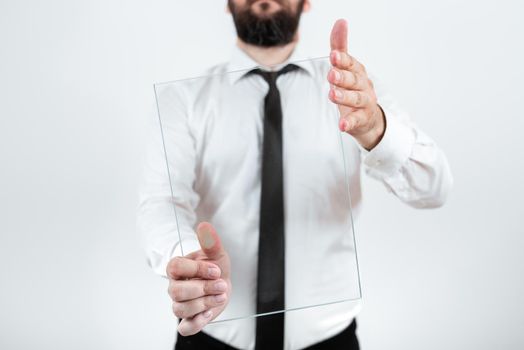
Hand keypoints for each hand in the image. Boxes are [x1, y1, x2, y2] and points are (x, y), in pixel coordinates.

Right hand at [166, 222, 230, 335]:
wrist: (222, 282)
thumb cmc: (215, 266)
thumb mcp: (216, 253)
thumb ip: (210, 241)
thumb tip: (204, 225)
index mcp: (177, 268)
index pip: (176, 267)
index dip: (197, 269)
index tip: (216, 269)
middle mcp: (175, 287)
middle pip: (176, 292)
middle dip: (202, 288)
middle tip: (222, 284)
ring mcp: (180, 304)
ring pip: (180, 309)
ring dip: (204, 303)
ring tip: (221, 296)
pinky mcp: (190, 319)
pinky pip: (184, 327)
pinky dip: (196, 323)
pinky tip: (209, 313)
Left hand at [327, 19, 385, 149]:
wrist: (369, 118)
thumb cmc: (354, 89)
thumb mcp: (346, 68)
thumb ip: (340, 47)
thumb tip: (340, 22)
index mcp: (357, 71)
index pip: (350, 63)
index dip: (342, 60)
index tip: (333, 55)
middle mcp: (363, 85)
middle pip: (353, 80)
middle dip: (342, 77)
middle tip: (331, 75)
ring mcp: (364, 102)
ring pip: (355, 98)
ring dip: (344, 97)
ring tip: (332, 95)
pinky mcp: (362, 119)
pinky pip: (356, 120)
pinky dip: (349, 122)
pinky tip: (342, 125)